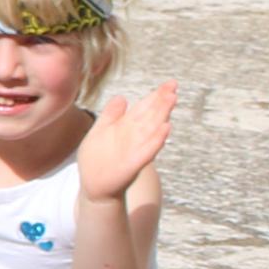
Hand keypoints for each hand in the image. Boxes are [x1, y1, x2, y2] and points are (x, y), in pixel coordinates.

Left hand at [77, 83, 177, 200]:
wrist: (95, 184)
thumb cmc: (99, 158)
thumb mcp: (100, 131)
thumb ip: (111, 115)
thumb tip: (122, 97)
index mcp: (127, 127)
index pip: (145, 107)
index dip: (156, 95)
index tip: (170, 83)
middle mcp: (135, 136)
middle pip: (151, 115)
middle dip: (162, 101)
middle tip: (173, 88)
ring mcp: (136, 149)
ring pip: (152, 129)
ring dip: (162, 115)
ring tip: (172, 99)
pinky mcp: (134, 163)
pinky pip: (148, 150)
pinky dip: (156, 140)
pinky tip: (165, 129)